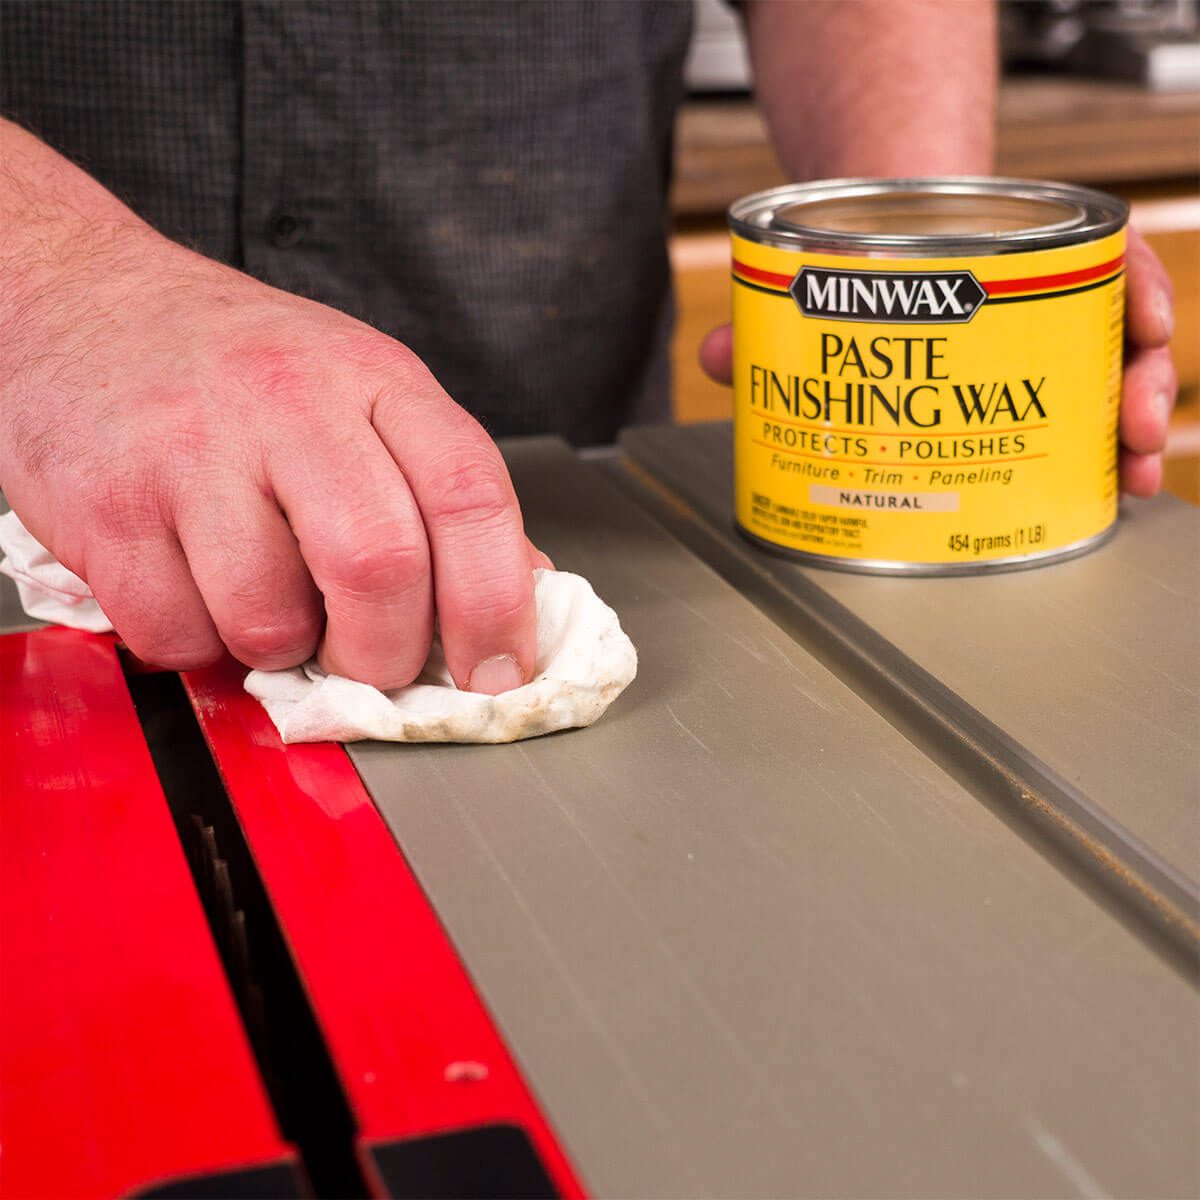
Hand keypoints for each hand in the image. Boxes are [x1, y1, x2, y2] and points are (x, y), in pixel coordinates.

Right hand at [1, 226, 542, 692]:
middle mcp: (289, 405)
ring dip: (282, 649)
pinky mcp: (109, 507)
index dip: (497, 603)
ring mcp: (192, 452)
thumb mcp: (363, 392)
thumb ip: (440, 490)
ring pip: (272, 618)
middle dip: (387, 652)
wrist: (83, 299)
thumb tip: (520, 589)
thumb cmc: (238, 364)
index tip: (500, 671)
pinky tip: (196, 589)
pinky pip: (178, 633)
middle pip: (381, 566)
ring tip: (267, 601)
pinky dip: (199, 644)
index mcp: (375, 380)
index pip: (470, 494)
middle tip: (371, 660)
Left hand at [698, 226, 1176, 496]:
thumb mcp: (819, 272)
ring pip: (1111, 369)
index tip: (1143, 324)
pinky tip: (1114, 477)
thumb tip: (722, 357)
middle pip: (1113, 325)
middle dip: (1136, 380)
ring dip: (1133, 419)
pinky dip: (1104, 438)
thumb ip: (767, 317)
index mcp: (1001, 249)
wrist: (875, 230)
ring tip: (1134, 468)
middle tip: (1133, 427)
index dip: (1129, 287)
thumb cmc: (859, 256)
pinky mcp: (1031, 374)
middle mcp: (1037, 288)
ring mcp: (1040, 334)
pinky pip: (1082, 401)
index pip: (1092, 253)